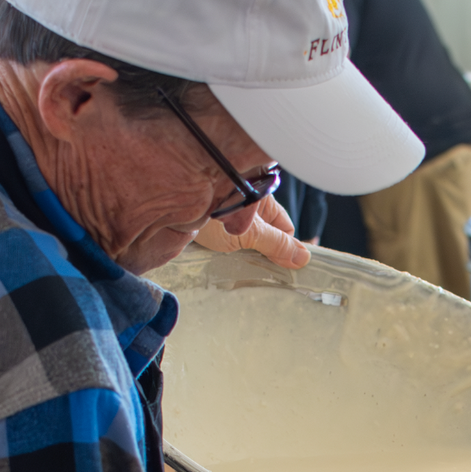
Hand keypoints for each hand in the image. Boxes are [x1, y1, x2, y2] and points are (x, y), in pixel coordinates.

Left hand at [195, 194, 309, 267]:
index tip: (282, 267)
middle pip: (266, 236)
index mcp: (262, 200)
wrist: (167, 211)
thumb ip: (276, 245)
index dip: (285, 248)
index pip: (285, 229)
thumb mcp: (249, 233)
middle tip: (259, 271)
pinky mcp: (211, 226)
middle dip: (264, 254)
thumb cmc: (211, 215)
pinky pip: (227, 243)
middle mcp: (247, 205)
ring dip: (244, 256)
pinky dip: (226, 254)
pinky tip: (222, 262)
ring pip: (246, 241)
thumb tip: (304, 258)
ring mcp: (229, 216)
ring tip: (237, 266)